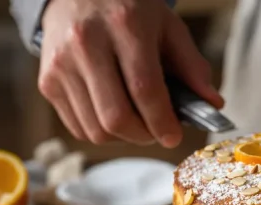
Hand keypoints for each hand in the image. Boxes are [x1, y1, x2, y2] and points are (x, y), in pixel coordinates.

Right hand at [37, 0, 223, 146]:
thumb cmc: (130, 11)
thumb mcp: (168, 27)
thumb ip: (192, 67)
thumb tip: (213, 104)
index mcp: (124, 26)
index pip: (144, 89)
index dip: (162, 122)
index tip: (175, 136)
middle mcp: (86, 43)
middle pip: (116, 116)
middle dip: (144, 136)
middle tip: (158, 132)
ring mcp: (61, 64)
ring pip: (95, 129)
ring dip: (123, 137)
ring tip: (138, 122)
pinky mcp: (47, 81)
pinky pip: (78, 127)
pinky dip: (101, 132)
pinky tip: (114, 115)